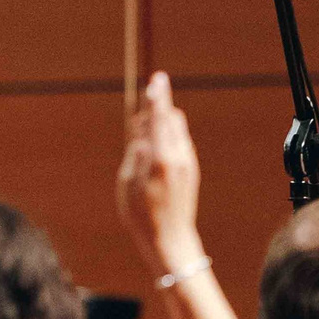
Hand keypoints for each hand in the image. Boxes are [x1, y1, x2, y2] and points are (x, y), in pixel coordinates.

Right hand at [118, 70, 203, 276]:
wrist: (171, 239)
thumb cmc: (141, 214)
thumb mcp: (127, 183)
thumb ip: (135, 153)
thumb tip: (143, 132)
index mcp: (161, 159)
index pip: (159, 119)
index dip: (157, 98)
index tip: (157, 79)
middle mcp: (178, 157)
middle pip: (170, 118)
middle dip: (155, 112)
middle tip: (136, 129)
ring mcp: (188, 162)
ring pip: (177, 129)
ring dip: (161, 126)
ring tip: (144, 148)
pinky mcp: (191, 168)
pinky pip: (180, 142)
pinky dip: (168, 139)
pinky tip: (155, 157)